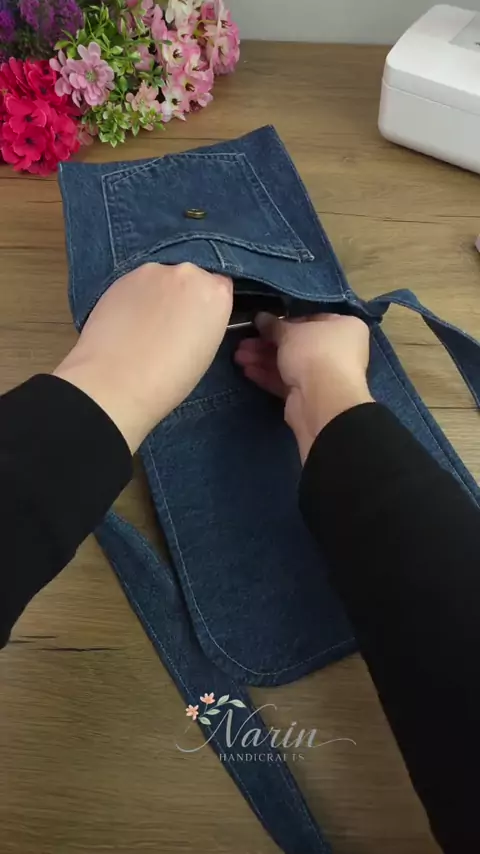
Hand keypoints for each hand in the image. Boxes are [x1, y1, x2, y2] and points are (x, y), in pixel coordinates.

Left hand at [54, 263, 232, 451]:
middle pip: (190, 278)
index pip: (220, 286)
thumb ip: (205, 321)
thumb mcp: (206, 351)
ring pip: (161, 279)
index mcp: (215, 292)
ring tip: (144, 325)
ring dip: (157, 295)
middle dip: (182, 295)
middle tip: (169, 324)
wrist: (117, 382)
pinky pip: (137, 284)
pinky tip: (126, 323)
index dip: (206, 305)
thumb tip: (191, 315)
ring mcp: (152, 271)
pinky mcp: (122, 277)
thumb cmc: (170, 379)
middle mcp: (187, 273)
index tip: (196, 321)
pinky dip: (135, 298)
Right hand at [235, 313, 373, 461]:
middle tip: (243, 342)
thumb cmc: (314, 353)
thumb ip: (273, 325)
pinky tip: (247, 371)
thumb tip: (260, 317)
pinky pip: (287, 381)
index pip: (312, 319)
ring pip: (289, 363)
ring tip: (238, 357)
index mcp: (345, 327)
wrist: (323, 401)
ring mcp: (325, 375)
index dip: (285, 321)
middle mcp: (338, 350)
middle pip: (297, 343)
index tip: (263, 322)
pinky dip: (268, 375)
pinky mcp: (310, 396)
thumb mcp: (290, 333)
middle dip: (266, 343)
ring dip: (262, 359)